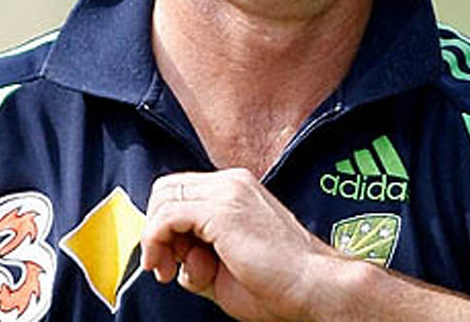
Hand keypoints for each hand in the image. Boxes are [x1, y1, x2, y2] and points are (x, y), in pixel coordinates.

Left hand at [141, 168, 334, 321]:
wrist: (313, 287)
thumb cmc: (278, 284)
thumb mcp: (226, 265)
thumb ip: (197, 254)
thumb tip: (170, 255)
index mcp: (237, 189)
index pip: (182, 191)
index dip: (166, 226)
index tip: (171, 261)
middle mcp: (231, 182)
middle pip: (167, 189)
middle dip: (157, 229)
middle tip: (166, 266)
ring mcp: (227, 191)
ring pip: (164, 198)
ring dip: (156, 239)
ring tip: (170, 271)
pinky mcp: (221, 209)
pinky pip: (168, 216)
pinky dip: (158, 241)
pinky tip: (172, 268)